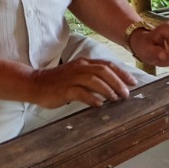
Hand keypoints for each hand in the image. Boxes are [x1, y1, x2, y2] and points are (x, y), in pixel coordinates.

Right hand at [24, 57, 138, 108]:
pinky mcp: (64, 89)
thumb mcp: (76, 75)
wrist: (35, 84)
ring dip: (108, 90)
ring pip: (94, 80)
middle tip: (127, 94)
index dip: (122, 73)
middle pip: (103, 71)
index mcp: (83, 63)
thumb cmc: (57, 82)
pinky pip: (80, 92)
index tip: (133, 82)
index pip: (107, 65)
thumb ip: (91, 78)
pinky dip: (92, 98)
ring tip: (116, 99)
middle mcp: (79, 67)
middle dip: (118, 82)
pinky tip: (99, 104)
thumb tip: (111, 88)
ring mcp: (71, 78)